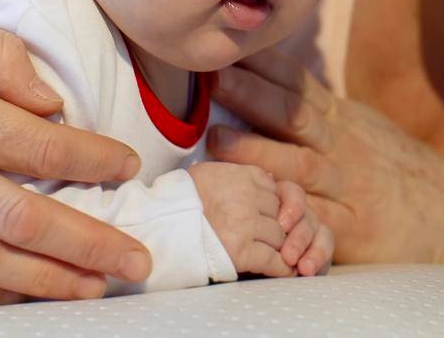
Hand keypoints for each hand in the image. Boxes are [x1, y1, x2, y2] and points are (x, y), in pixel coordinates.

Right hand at [0, 0, 153, 306]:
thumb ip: (1, 58)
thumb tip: (50, 106)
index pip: (38, 147)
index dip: (92, 161)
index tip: (127, 168)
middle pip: (22, 218)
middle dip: (88, 243)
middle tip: (135, 260)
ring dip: (43, 280)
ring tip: (90, 289)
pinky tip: (12, 298)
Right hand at [187, 162, 298, 276]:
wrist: (158, 226)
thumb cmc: (178, 202)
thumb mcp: (209, 174)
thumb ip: (239, 176)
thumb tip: (268, 180)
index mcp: (240, 175)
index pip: (274, 189)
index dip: (273, 205)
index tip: (272, 216)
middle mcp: (247, 197)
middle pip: (280, 213)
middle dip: (278, 227)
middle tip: (274, 239)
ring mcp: (246, 224)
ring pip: (279, 237)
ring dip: (279, 248)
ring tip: (278, 255)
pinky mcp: (242, 252)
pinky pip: (273, 260)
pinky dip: (282, 268)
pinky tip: (285, 270)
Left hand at [206, 49, 443, 266]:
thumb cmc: (397, 173)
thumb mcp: (363, 131)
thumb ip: (319, 114)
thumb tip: (269, 85)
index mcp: (343, 121)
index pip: (298, 85)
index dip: (262, 65)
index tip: (228, 45)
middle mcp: (344, 147)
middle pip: (294, 115)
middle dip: (253, 94)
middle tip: (215, 76)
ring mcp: (348, 188)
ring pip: (299, 164)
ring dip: (258, 151)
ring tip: (218, 139)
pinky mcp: (353, 230)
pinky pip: (316, 220)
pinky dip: (289, 212)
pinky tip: (260, 207)